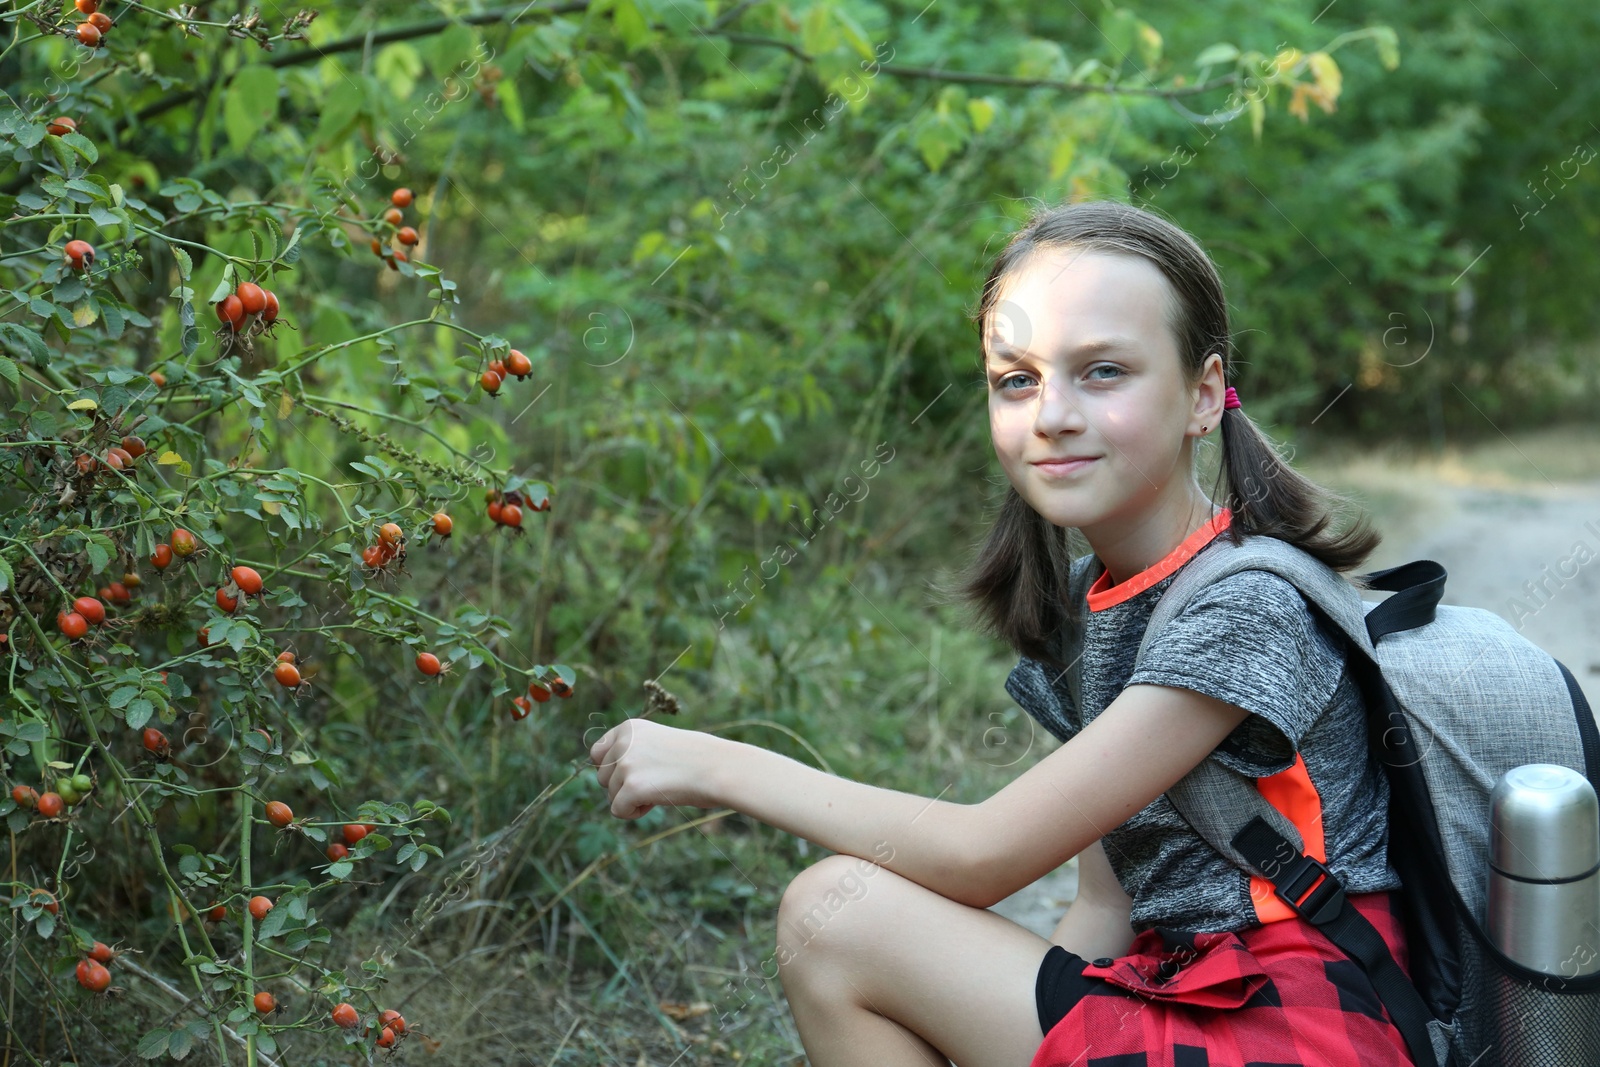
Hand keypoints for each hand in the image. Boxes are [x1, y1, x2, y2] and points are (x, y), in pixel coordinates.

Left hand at [588, 717, 720, 818]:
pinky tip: (656, 802)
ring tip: (659, 790)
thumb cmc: (696, 758)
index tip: (633, 774)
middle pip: (602, 777)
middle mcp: (623, 742)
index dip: (612, 769)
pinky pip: (618, 810)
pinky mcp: (631, 787)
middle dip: (622, 787)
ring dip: (630, 799)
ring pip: (610, 795)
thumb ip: (632, 752)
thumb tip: (607, 775)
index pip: (597, 753)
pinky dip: (634, 813)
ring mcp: (626, 764)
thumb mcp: (658, 742)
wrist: (718, 767)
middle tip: (653, 784)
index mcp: (629, 728)